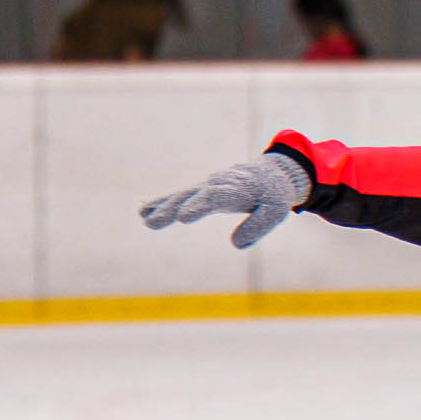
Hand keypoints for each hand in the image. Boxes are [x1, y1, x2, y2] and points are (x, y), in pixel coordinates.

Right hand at [139, 151, 312, 248]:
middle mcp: (219, 184)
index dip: (199, 206)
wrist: (270, 174)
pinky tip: (144, 213)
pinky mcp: (201, 191)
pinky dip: (162, 203)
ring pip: (183, 195)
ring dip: (164, 207)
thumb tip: (236, 245)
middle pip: (194, 196)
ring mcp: (208, 186)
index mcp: (239, 188)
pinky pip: (180, 196)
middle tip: (156, 221)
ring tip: (145, 219)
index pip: (216, 197)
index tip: (182, 217)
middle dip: (174, 207)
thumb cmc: (274, 196)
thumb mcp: (276, 211)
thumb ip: (258, 226)